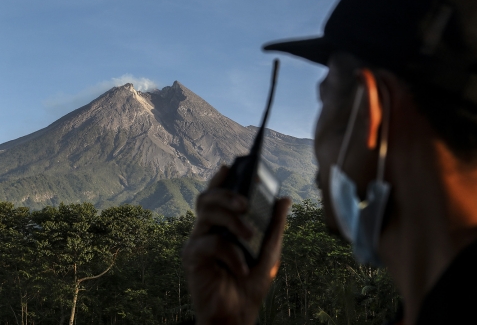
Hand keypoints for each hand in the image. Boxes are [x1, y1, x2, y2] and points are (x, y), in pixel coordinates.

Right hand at [183, 165, 289, 324]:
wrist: (239, 313)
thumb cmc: (251, 281)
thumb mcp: (269, 250)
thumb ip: (274, 225)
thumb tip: (284, 198)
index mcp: (223, 224)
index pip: (218, 195)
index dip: (220, 179)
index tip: (229, 166)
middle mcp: (207, 229)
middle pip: (207, 198)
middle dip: (226, 194)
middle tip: (246, 203)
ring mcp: (198, 242)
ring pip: (206, 214)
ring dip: (231, 220)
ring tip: (249, 234)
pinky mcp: (192, 258)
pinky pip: (210, 244)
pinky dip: (230, 253)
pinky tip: (241, 267)